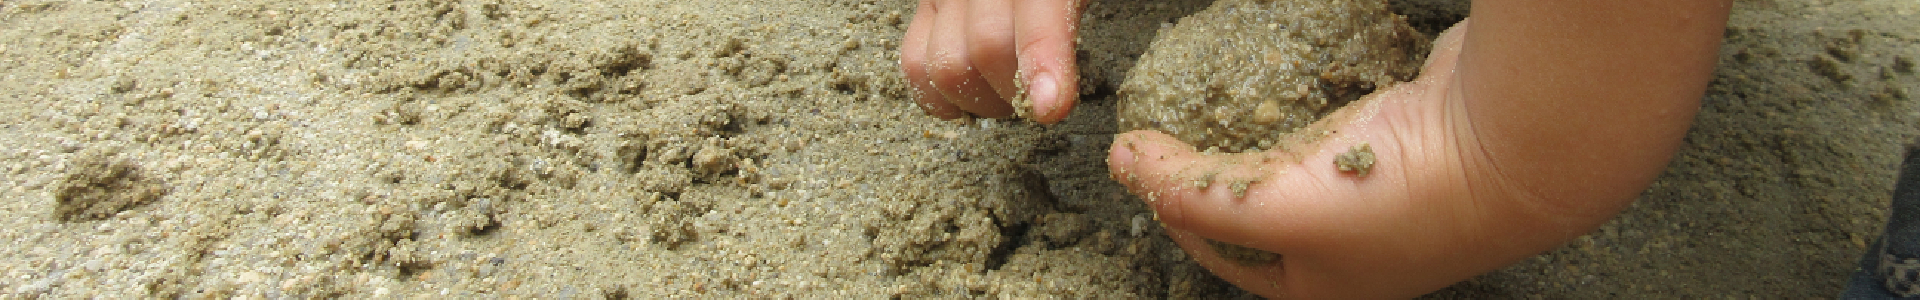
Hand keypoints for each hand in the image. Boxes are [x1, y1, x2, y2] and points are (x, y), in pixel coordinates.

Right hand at [898, 0, 1083, 123]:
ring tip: (1012, 95)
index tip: (1050, 108)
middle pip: (986, 47)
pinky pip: (915, 65)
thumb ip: (1083, 13)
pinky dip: (944, 97)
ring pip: (944, 64)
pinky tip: (978, 95)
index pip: (1037, 14)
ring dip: (982, 101)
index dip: (1041, 62)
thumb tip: (1092, 67)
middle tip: (1042, 101)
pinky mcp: (926, 6)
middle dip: (1018, 92)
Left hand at [1108, 21, 1647, 297]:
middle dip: (1216, 164)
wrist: (1521, 143)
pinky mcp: (1407, 133)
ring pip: (1300, 155)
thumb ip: (1190, 188)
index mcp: (1319, 288)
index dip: (1171, 203)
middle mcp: (1352, 249)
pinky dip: (1311, 94)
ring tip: (1223, 95)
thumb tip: (1124, 163)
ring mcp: (1383, 189)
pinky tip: (1287, 70)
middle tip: (1177, 123)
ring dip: (1263, 127)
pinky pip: (1341, 112)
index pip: (1217, 250)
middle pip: (1257, 204)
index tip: (1139, 154)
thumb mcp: (1272, 207)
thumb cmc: (1406, 196)